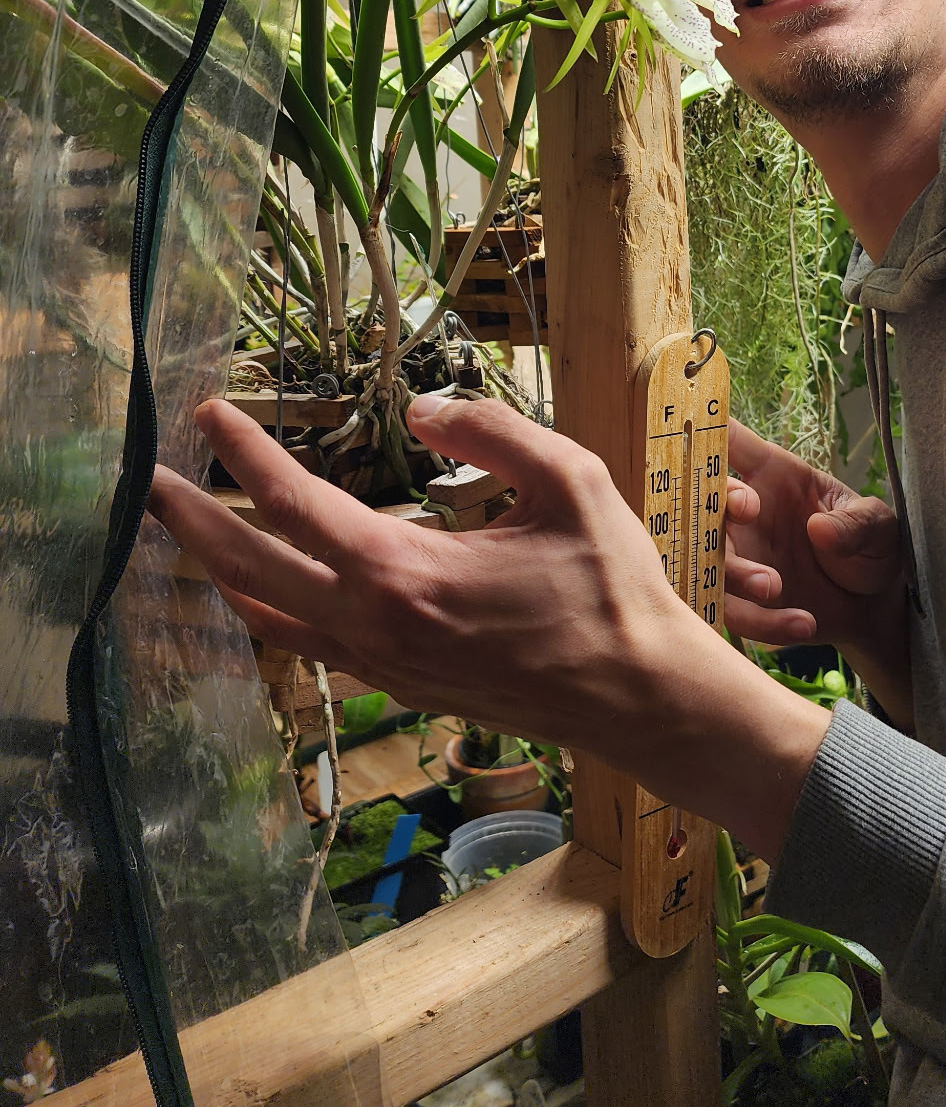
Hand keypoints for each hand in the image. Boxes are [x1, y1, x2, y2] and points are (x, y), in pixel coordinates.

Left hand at [148, 395, 829, 858]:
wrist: (636, 695)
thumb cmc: (611, 588)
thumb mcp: (570, 480)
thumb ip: (491, 431)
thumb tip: (422, 411)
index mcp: (406, 574)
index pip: (296, 504)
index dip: (244, 454)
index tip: (209, 411)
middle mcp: (375, 626)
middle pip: (249, 570)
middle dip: (191, 521)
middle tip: (147, 479)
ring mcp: (381, 665)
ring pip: (268, 617)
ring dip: (219, 570)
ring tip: (183, 532)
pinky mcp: (397, 686)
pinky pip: (305, 645)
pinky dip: (264, 611)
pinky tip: (258, 591)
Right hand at [725, 421, 911, 725]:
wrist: (872, 604)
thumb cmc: (869, 546)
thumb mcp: (877, 526)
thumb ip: (855, 522)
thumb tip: (821, 528)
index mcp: (772, 476)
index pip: (730, 442)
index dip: (707, 430)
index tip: (696, 427)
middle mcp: (745, 515)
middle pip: (703, 499)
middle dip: (718, 500)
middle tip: (750, 509)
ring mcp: (739, 559)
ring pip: (707, 561)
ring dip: (734, 572)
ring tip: (775, 586)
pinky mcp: (742, 603)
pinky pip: (733, 615)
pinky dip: (762, 622)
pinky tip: (802, 624)